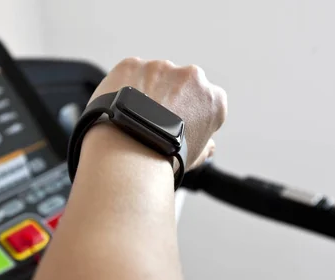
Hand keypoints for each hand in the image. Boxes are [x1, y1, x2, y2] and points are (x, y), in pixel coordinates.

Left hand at [89, 58, 226, 169]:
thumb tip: (208, 146)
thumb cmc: (163, 159)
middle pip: (181, 83)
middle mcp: (192, 76)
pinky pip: (129, 72)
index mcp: (213, 98)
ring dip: (148, 89)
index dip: (193, 112)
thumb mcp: (195, 157)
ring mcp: (161, 67)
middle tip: (154, 119)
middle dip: (171, 96)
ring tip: (134, 116)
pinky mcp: (132, 64)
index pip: (207, 100)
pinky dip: (125, 85)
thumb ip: (206, 146)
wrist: (129, 154)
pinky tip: (121, 107)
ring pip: (154, 76)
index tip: (180, 122)